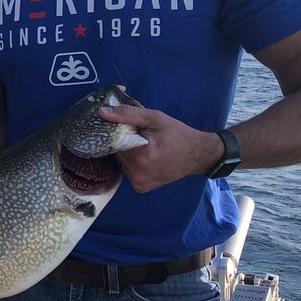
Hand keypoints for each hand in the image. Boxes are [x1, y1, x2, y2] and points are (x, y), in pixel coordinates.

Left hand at [98, 104, 221, 192]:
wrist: (198, 155)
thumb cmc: (178, 134)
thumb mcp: (155, 118)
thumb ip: (128, 114)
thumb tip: (102, 113)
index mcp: (142, 156)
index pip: (114, 140)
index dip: (119, 131)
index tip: (129, 127)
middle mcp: (138, 173)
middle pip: (117, 152)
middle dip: (124, 142)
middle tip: (141, 136)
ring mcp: (139, 183)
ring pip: (122, 161)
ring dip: (128, 153)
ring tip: (146, 147)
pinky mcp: (140, 187)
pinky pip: (128, 170)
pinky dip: (133, 162)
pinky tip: (147, 158)